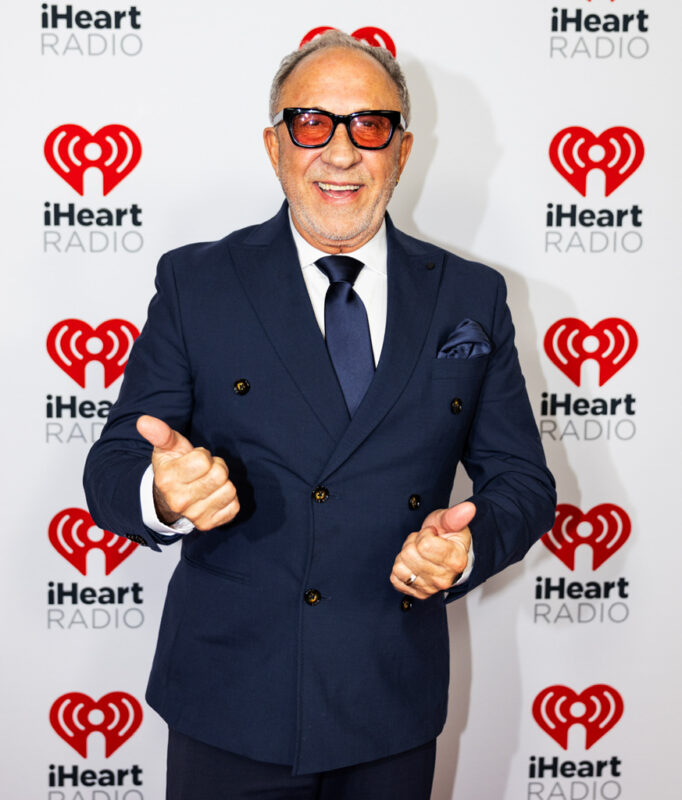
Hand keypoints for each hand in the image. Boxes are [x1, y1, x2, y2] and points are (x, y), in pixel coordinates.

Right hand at [136, 415, 239, 530]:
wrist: (168, 501)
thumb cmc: (172, 468)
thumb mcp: (166, 449)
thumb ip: (160, 433)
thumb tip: (144, 421)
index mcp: (167, 479)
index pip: (204, 460)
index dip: (203, 455)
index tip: (195, 460)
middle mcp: (179, 501)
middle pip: (219, 475)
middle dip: (216, 467)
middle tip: (205, 471)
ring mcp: (194, 515)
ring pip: (229, 490)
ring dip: (223, 483)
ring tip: (208, 483)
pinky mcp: (208, 524)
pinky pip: (234, 507)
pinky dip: (228, 499)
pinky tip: (214, 496)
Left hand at [390, 501, 474, 598]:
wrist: (447, 554)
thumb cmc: (448, 536)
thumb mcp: (449, 521)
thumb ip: (455, 515)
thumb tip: (468, 508)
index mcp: (456, 560)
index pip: (424, 544)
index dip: (424, 534)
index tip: (433, 534)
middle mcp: (444, 579)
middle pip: (409, 554)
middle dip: (413, 543)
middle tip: (424, 543)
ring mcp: (431, 588)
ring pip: (400, 566)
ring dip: (405, 555)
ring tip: (419, 553)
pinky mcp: (418, 594)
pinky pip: (395, 578)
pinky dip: (400, 568)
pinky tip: (413, 565)